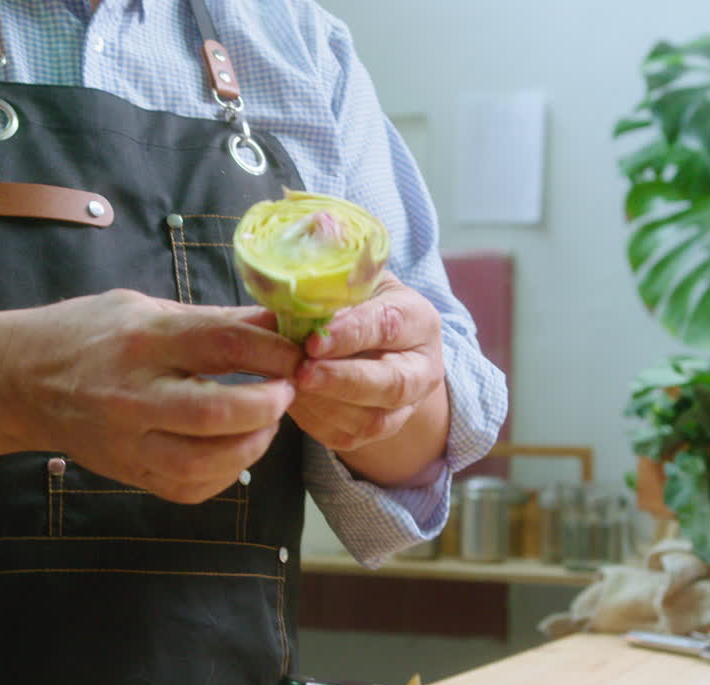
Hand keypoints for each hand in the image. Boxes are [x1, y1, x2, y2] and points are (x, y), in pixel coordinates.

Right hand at [3, 289, 300, 502]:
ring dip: (253, 445)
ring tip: (266, 421)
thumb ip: (213, 321)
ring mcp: (127, 442)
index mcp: (141, 340)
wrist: (20, 381)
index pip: (223, 344)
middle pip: (217, 413)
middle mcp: (132, 395)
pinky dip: (226, 473)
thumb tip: (279, 322)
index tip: (297, 351)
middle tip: (287, 390)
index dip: (274, 350)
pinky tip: (235, 449)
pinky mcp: (129, 473)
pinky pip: (190, 487)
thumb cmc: (88, 334)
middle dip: (268, 405)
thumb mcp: (147, 308)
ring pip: (205, 462)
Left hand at [289, 271, 444, 456]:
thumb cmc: (362, 302)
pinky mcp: (382, 429)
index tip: (313, 338)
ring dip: (324, 404)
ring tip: (287, 385)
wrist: (382, 344)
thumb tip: (321, 222)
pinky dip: (316, 422)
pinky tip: (289, 400)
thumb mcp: (358, 275)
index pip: (389, 327)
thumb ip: (341, 256)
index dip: (352, 334)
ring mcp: (406, 405)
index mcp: (419, 319)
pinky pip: (349, 437)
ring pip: (371, 418)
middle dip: (342, 380)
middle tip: (300, 372)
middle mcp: (422, 367)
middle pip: (391, 384)